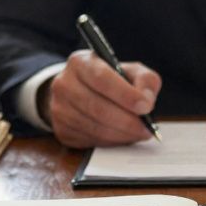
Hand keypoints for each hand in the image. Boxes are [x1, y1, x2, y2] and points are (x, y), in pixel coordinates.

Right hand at [43, 50, 161, 147]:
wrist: (81, 93)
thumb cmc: (111, 81)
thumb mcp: (131, 71)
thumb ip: (145, 79)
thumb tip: (146, 100)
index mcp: (81, 62)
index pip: (101, 78)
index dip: (125, 94)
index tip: (146, 107)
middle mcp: (64, 83)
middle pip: (97, 107)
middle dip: (126, 121)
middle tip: (146, 129)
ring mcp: (59, 108)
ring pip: (94, 127)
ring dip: (121, 134)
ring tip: (138, 133)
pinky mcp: (61, 130)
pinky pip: (89, 140)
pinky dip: (110, 142)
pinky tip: (121, 136)